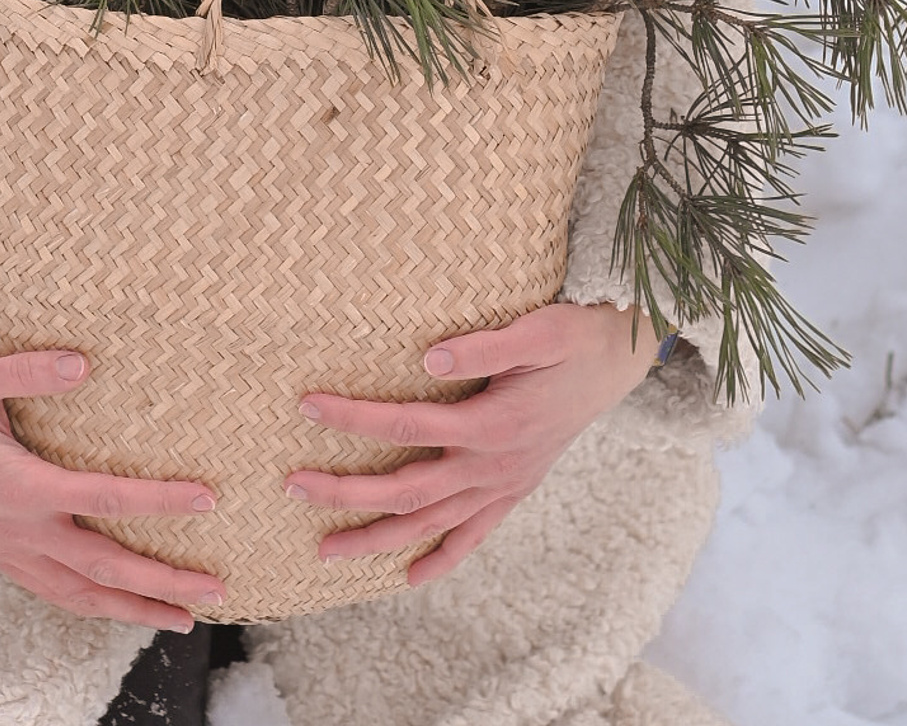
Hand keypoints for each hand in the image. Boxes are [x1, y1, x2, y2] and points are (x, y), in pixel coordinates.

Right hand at [0, 349, 223, 626]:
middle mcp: (18, 529)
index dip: (158, 502)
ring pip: (81, 596)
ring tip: (184, 618)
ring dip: (134, 610)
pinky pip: (56, 594)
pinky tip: (121, 611)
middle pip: (103, 568)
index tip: (207, 499)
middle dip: (162, 583)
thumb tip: (83, 364)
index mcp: (18, 485)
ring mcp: (10, 551)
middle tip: (216, 591)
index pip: (103, 500)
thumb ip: (28, 371)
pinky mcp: (3, 557)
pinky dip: (94, 608)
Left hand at [287, 301, 659, 586]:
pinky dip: (440, 559)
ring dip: (377, 539)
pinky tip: (409, 576)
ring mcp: (502, 486)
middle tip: (291, 487)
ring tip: (325, 552)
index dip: (354, 419)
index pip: (405, 427)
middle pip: (406, 490)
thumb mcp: (534, 331)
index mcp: (489, 424)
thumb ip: (481, 348)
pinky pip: (472, 537)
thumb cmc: (570, 338)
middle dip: (345, 494)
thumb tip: (428, 358)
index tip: (307, 405)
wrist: (615, 363)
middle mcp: (491, 466)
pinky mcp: (512, 491)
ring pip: (430, 524)